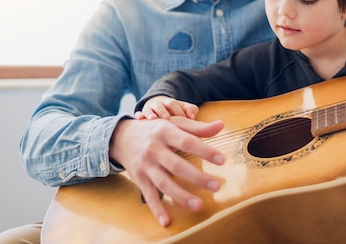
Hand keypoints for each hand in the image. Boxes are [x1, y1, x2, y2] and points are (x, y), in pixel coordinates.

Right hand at [109, 116, 224, 226]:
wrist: (123, 137)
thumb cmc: (156, 130)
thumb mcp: (174, 124)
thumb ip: (198, 128)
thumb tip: (221, 125)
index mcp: (166, 132)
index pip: (187, 142)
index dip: (205, 151)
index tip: (222, 160)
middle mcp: (155, 149)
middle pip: (177, 165)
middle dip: (197, 177)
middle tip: (216, 186)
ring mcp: (146, 165)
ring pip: (164, 183)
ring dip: (181, 196)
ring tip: (199, 204)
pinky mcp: (140, 179)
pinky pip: (149, 195)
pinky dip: (157, 209)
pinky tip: (167, 221)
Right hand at [134, 95, 198, 119]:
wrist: (158, 108)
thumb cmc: (174, 112)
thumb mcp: (183, 109)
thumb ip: (190, 110)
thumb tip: (192, 117)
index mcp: (169, 102)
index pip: (173, 104)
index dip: (178, 111)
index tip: (184, 120)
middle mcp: (158, 104)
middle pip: (160, 105)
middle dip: (163, 111)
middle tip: (167, 118)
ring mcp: (149, 109)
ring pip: (148, 109)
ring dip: (150, 113)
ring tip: (153, 118)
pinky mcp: (142, 114)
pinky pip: (139, 113)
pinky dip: (139, 115)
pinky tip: (139, 119)